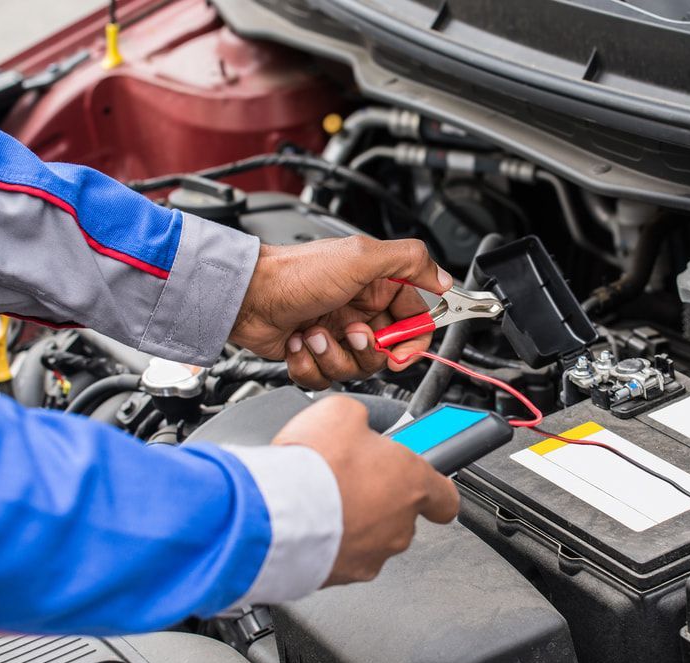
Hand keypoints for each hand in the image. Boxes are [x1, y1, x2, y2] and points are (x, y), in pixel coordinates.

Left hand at [231, 236, 452, 388]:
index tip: (401, 352)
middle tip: (349, 334)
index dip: (412, 342)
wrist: (245, 297)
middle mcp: (359, 311)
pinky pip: (325, 377)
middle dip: (366, 350)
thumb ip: (409, 262)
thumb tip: (444, 279)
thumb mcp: (360, 257)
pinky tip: (297, 343)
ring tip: (312, 334)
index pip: (414, 323)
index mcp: (377, 287)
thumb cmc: (295, 274)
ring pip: (356, 369)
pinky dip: (309, 364)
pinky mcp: (313, 354)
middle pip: (386, 353)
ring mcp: (336, 334)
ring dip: (332, 355)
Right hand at [271, 395, 459, 584]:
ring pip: (371, 537)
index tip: (425, 481)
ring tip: (322, 499)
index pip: (446, 496)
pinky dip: (329, 541)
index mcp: (413, 483)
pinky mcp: (342, 576)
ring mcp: (372, 555)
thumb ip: (362, 419)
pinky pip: (342, 556)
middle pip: (401, 514)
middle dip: (378, 496)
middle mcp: (400, 526)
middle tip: (350, 477)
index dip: (435, 487)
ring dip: (353, 520)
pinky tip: (308, 522)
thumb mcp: (343, 413)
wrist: (273, 513)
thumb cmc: (314, 465)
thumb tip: (357, 423)